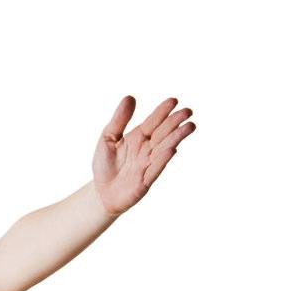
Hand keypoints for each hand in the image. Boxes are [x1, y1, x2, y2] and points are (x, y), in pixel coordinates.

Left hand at [92, 95, 195, 217]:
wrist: (101, 192)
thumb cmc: (105, 165)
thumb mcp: (108, 138)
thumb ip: (119, 120)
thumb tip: (130, 97)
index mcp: (139, 137)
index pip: (153, 121)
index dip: (162, 112)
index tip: (173, 101)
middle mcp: (146, 149)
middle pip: (163, 133)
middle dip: (175, 122)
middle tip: (187, 111)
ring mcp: (148, 164)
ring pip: (164, 148)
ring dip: (176, 138)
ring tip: (189, 127)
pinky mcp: (145, 181)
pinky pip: (155, 169)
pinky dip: (163, 159)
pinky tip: (172, 149)